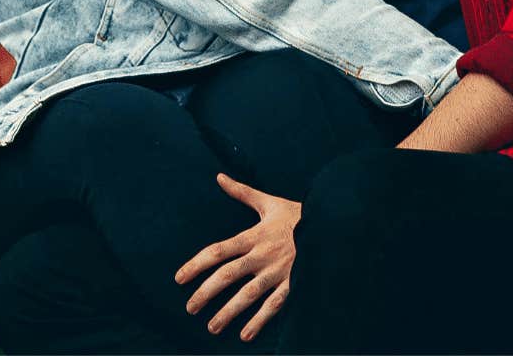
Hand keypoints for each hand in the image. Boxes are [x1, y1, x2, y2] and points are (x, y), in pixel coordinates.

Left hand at [175, 174, 300, 341]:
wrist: (333, 223)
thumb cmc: (298, 214)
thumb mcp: (269, 202)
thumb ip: (242, 192)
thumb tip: (219, 177)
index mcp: (254, 235)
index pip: (218, 250)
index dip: (197, 264)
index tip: (179, 278)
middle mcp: (263, 255)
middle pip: (228, 274)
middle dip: (206, 292)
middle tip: (190, 308)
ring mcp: (278, 271)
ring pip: (248, 294)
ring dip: (229, 312)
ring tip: (211, 327)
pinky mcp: (294, 282)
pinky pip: (274, 305)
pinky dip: (259, 320)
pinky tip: (244, 335)